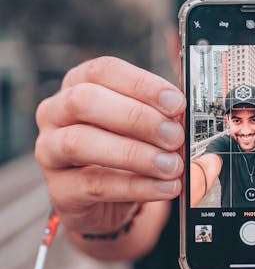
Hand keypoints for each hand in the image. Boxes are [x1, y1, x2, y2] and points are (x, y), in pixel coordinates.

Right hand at [35, 57, 185, 241]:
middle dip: (136, 117)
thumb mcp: (146, 126)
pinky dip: (136, 186)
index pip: (103, 71)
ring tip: (172, 165)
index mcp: (79, 84)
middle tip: (175, 135)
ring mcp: (49, 151)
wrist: (106, 197)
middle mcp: (56, 112)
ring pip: (80, 142)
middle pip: (84, 100)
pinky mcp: (60, 189)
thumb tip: (191, 121)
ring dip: (134, 153)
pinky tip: (165, 187)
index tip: (175, 101)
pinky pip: (94, 185)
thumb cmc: (125, 147)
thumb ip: (164, 118)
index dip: (141, 84)